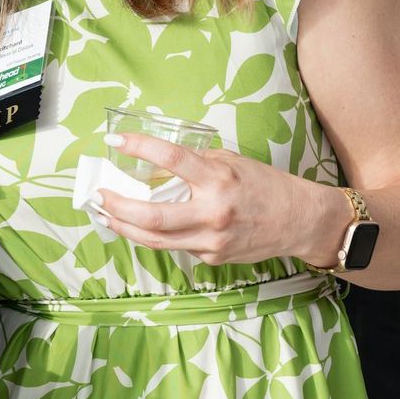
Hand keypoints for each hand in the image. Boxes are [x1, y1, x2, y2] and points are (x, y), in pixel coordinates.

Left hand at [93, 131, 351, 267]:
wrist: (298, 220)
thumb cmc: (264, 185)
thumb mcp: (231, 162)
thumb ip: (196, 164)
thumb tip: (157, 164)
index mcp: (218, 179)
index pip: (170, 157)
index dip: (138, 146)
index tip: (115, 140)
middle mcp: (213, 212)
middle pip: (151, 215)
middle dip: (117, 206)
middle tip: (100, 194)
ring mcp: (211, 240)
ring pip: (155, 240)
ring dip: (124, 227)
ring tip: (107, 215)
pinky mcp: (212, 258)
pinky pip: (176, 246)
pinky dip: (155, 236)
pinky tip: (143, 227)